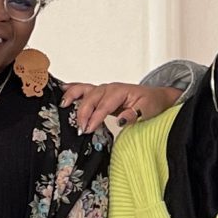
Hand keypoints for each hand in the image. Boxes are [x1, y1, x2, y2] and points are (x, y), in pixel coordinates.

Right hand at [60, 81, 179, 135]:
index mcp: (119, 92)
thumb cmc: (151, 103)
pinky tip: (62, 90)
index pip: (104, 106)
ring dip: (73, 97)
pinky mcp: (101, 94)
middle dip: (83, 113)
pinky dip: (73, 89)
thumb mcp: (147, 110)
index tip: (88, 129)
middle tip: (80, 129)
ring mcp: (104, 90)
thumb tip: (120, 121)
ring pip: (84, 90)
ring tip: (63, 105)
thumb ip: (133, 115)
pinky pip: (84, 89)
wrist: (156, 97)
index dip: (95, 118)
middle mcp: (109, 88)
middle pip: (91, 99)